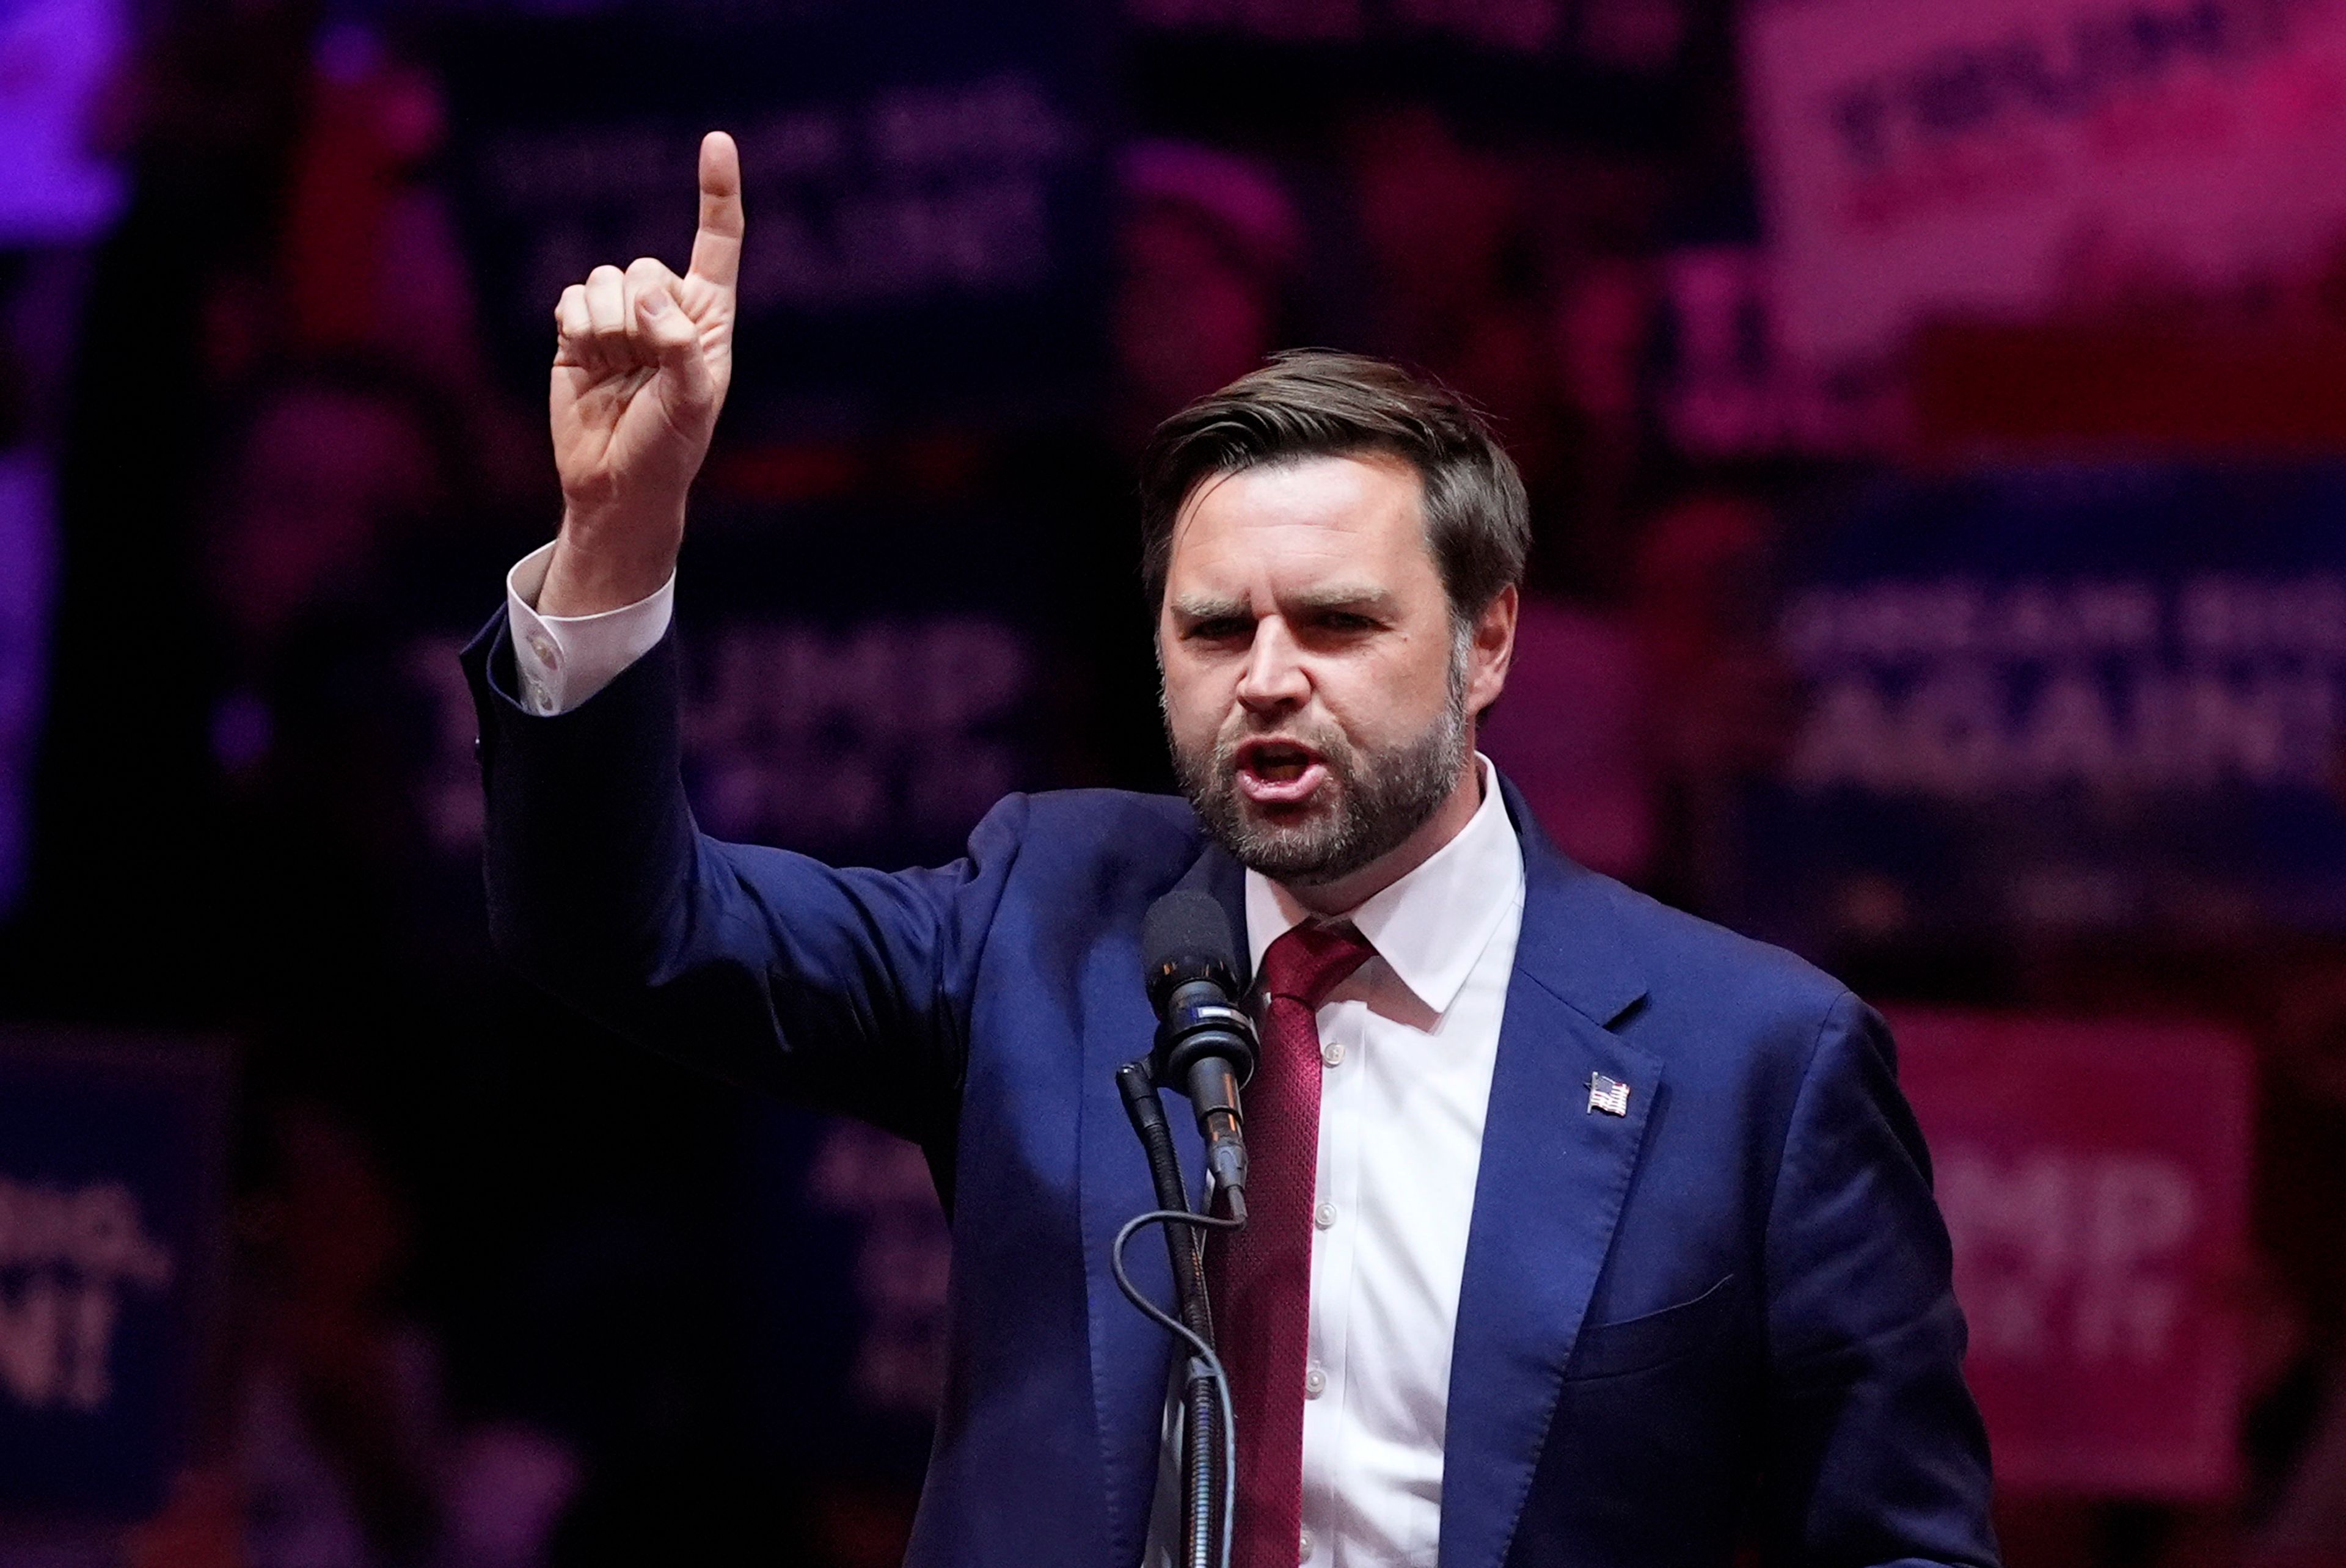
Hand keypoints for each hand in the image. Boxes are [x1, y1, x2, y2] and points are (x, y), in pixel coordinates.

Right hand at [540, 130, 742, 615]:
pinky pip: (570, 299)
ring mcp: (619, 320)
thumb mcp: (692, 403)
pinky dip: (576, 327)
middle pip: (644, 264)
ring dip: (606, 324)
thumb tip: (649, 301)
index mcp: (708, 319)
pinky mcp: (576, 332)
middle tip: (643, 361)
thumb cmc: (668, 449)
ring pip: (603, 278)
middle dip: (640, 309)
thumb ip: (680, 346)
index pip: (718, 243)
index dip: (717, 192)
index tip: (716, 142)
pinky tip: (586, 360)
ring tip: (615, 368)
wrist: (616, 486)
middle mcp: (665, 310)